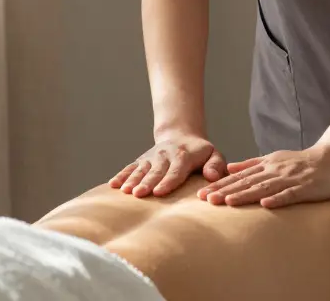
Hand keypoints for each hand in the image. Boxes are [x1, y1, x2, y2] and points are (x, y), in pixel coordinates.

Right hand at [109, 132, 227, 197]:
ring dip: (132, 180)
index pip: (176, 171)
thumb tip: (212, 177)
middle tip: (139, 194)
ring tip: (125, 191)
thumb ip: (216, 165)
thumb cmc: (200, 153)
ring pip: (141, 169)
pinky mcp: (141, 160)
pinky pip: (130, 167)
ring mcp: (151, 157)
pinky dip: (121, 175)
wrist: (181, 136)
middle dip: (147, 182)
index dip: (168, 181)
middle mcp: (165, 155)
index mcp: (184, 156)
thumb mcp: (214, 155)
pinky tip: (113, 185)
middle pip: (155, 171)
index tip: (159, 192)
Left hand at [196, 144, 329, 208]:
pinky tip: (265, 205)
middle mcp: (275, 171)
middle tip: (205, 200)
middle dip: (226, 191)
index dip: (220, 185)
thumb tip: (229, 167)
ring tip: (228, 202)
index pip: (239, 177)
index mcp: (266, 165)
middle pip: (246, 182)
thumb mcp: (274, 159)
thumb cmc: (303, 162)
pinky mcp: (306, 188)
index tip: (201, 194)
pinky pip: (290, 194)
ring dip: (245, 195)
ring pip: (264, 187)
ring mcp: (290, 179)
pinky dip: (277, 199)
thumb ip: (252, 164)